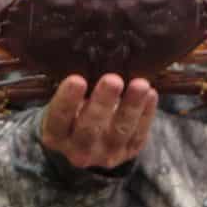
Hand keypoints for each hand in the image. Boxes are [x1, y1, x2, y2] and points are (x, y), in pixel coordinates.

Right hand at [40, 73, 157, 169]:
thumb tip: (87, 52)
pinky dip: (146, 113)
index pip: (58, 118)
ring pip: (119, 131)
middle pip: (89, 128)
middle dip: (103, 102)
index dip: (67, 100)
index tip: (77, 79)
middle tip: (113, 79)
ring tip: (140, 85)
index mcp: (56, 134)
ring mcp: (105, 153)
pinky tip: (150, 93)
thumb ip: (72, 85)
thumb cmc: (73, 107)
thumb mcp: (64, 99)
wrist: (87, 137)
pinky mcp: (128, 151)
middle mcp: (78, 149)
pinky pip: (139, 134)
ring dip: (131, 106)